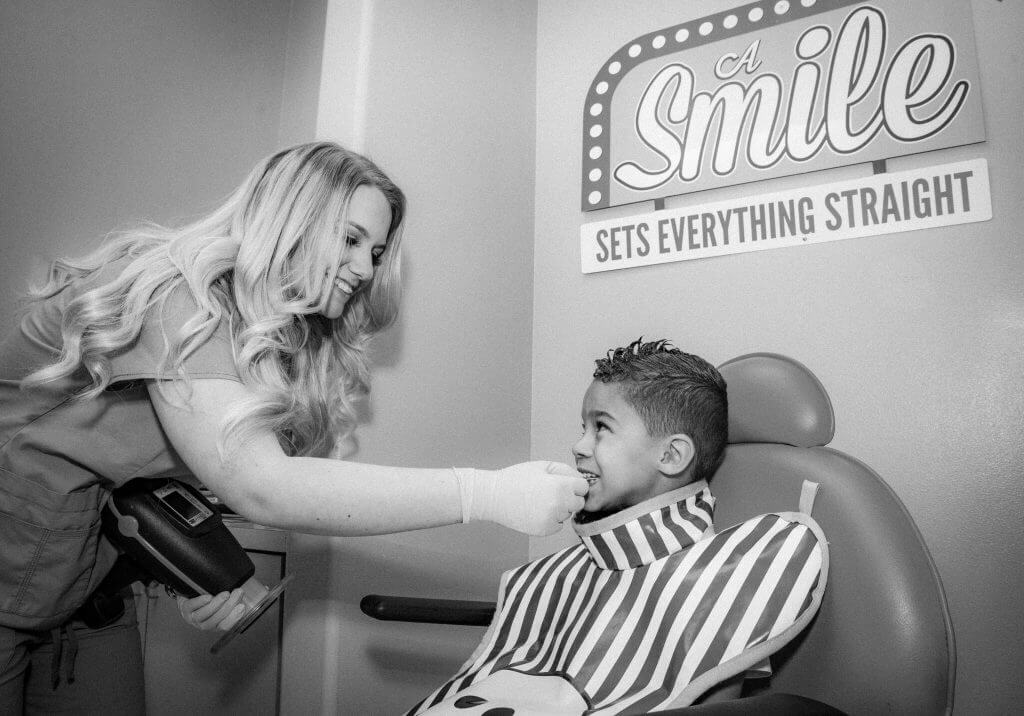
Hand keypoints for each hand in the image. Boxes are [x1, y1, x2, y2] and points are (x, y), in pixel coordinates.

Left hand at [176, 588, 245, 630]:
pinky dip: (200, 602)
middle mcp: (203, 624)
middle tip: (237, 593)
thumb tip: (251, 591)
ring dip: (216, 605)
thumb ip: (233, 600)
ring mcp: (193, 618)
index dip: (234, 618)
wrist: (188, 596)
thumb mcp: (221, 603)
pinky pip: (192, 606)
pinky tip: (208, 597)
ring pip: (204, 615)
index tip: (242, 606)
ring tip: (225, 594)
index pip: (225, 625)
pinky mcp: (185, 608)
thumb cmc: (207, 600)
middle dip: (228, 607)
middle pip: (216, 620)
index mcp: (215, 625)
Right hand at [455, 461, 588, 535]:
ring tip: (540, 501)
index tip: (563, 483)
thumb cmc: (517, 478)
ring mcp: (552, 519)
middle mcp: (559, 504)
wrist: (494, 497)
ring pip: (567, 515)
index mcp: (561, 486)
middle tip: (551, 493)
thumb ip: (565, 471)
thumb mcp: (542, 466)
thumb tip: (581, 481)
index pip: (584, 488)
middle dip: (569, 498)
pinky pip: (558, 525)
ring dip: (560, 509)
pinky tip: (536, 511)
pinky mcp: (544, 530)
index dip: (574, 484)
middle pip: (578, 503)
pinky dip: (551, 520)